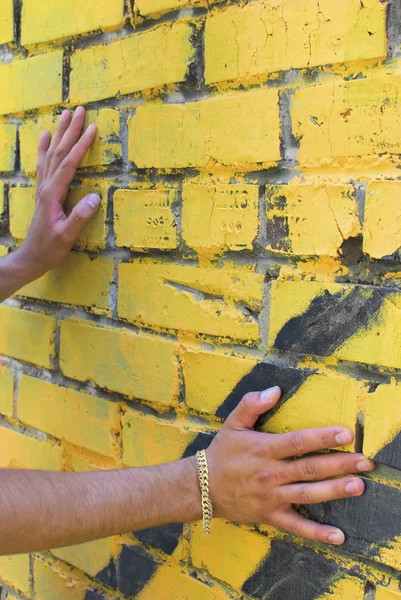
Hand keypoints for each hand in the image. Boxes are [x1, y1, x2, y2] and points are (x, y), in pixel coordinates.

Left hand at [16, 107, 99, 279]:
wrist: (31, 257)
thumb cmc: (50, 248)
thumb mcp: (67, 236)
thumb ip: (79, 217)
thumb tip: (95, 197)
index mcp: (53, 194)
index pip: (69, 164)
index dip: (81, 145)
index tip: (92, 128)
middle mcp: (46, 186)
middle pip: (58, 152)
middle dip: (70, 131)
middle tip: (80, 110)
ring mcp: (43, 187)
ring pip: (51, 154)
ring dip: (59, 133)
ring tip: (66, 115)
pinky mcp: (43, 191)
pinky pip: (43, 163)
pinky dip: (43, 147)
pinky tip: (43, 135)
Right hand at [207, 386, 374, 544]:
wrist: (201, 487)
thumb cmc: (222, 453)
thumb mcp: (232, 424)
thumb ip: (252, 404)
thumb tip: (274, 391)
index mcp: (263, 449)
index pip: (297, 442)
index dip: (322, 438)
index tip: (345, 434)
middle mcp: (270, 473)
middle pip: (309, 468)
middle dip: (339, 464)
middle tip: (364, 461)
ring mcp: (271, 496)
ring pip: (308, 494)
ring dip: (334, 491)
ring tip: (358, 486)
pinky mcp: (270, 515)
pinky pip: (296, 526)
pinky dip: (317, 533)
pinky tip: (338, 535)